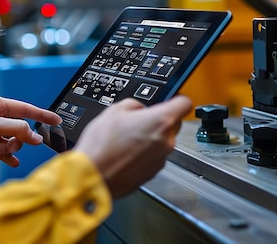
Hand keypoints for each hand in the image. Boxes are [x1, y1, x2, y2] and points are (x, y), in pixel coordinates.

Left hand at [0, 95, 61, 166]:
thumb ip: (18, 130)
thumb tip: (37, 138)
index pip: (25, 109)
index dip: (41, 115)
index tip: (56, 120)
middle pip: (20, 127)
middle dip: (21, 137)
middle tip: (18, 144)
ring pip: (13, 141)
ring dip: (13, 147)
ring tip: (4, 150)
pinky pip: (5, 152)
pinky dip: (9, 157)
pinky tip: (12, 162)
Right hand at [74, 96, 192, 197]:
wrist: (92, 176)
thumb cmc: (101, 146)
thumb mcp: (113, 111)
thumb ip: (133, 105)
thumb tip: (139, 108)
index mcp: (160, 121)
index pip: (184, 103)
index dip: (176, 99)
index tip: (169, 99)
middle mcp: (166, 141)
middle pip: (174, 124)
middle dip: (159, 121)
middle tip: (138, 121)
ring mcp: (161, 159)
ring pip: (163, 142)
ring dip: (150, 139)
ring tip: (126, 140)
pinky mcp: (153, 173)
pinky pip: (154, 157)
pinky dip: (144, 154)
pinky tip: (126, 153)